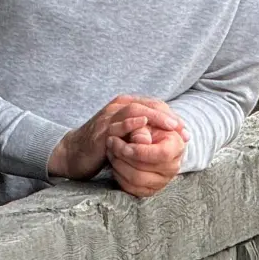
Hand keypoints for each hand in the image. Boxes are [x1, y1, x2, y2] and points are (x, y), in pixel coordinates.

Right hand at [49, 95, 182, 179]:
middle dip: (167, 116)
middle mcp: (117, 108)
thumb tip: (171, 137)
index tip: (185, 130)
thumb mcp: (126, 135)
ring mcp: (108, 118)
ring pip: (134, 110)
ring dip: (155, 118)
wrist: (73, 154)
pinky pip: (117, 125)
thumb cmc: (103, 145)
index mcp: (125, 106)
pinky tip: (143, 124)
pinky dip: (131, 123)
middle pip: (147, 105)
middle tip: (181, 128)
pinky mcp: (101, 132)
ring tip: (171, 126)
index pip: (153, 105)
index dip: (171, 116)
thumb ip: (144, 131)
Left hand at [107, 125, 188, 197]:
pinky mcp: (150, 190)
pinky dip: (119, 175)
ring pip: (135, 180)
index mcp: (177, 147)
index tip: (124, 145)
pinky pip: (131, 188)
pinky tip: (115, 162)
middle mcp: (173, 167)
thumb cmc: (149, 128)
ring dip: (118, 164)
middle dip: (122, 155)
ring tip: (111, 150)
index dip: (140, 151)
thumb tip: (139, 139)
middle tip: (111, 142)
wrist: (151, 140)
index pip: (161, 154)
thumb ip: (142, 129)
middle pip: (144, 169)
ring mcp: (162, 181)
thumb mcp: (147, 123)